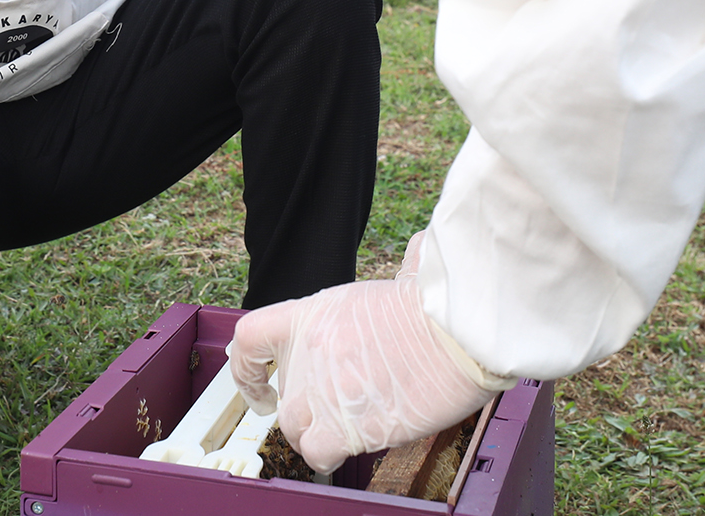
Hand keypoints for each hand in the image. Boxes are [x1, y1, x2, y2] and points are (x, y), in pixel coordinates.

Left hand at [228, 232, 512, 473]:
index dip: (246, 369)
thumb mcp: (404, 275)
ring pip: (296, 430)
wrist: (458, 330)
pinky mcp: (347, 425)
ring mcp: (324, 391)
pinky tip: (355, 444)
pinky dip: (330, 455)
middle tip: (336, 412)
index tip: (259, 390)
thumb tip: (421, 250)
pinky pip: (318, 452)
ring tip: (351, 430)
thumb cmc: (440, 305)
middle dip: (305, 413)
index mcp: (313, 314)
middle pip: (284, 399)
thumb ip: (400, 268)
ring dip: (319, 436)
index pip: (250, 338)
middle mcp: (309, 353)